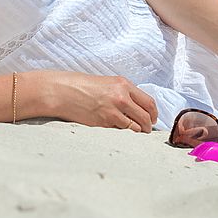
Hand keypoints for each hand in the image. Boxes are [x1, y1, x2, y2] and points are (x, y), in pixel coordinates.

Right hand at [41, 71, 157, 131]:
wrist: (62, 91)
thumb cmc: (82, 86)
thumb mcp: (107, 83)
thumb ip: (123, 93)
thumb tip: (137, 107)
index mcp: (124, 84)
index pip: (149, 102)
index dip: (154, 113)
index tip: (153, 118)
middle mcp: (121, 96)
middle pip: (146, 116)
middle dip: (149, 125)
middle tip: (147, 129)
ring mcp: (113, 110)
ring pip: (137, 126)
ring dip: (139, 132)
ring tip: (136, 134)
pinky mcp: (104, 122)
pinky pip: (123, 131)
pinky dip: (126, 134)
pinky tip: (123, 134)